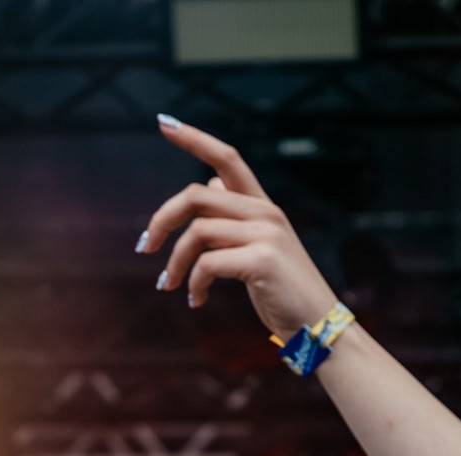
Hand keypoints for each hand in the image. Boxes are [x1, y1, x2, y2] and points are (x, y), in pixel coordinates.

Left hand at [138, 118, 337, 342]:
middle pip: (196, 195)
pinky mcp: (262, 259)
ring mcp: (265, 234)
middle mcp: (265, 212)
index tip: (163, 124)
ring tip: (169, 286)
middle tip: (144, 247)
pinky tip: (196, 300)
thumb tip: (207, 184)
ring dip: (175, 263)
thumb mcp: (258, 248)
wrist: (317, 326)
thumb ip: (233, 218)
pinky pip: (208, 264)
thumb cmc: (283, 292)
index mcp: (262, 206)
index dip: (194, 139)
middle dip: (161, 220)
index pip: (227, 158)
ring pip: (197, 232)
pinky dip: (194, 284)